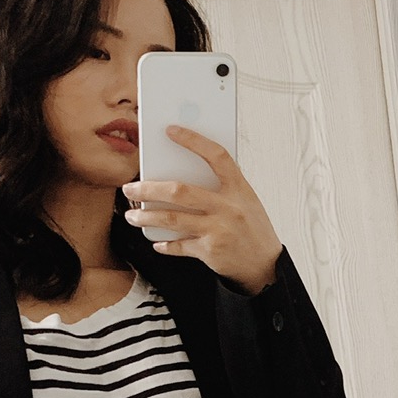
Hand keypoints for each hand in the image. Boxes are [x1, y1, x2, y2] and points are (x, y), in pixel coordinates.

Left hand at [121, 126, 282, 293]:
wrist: (266, 266)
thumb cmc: (253, 229)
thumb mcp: (246, 201)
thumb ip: (221, 187)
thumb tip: (182, 173)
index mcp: (239, 190)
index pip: (217, 156)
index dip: (194, 140)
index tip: (171, 131)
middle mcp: (228, 208)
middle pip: (180, 191)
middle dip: (149, 188)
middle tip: (131, 187)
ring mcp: (218, 230)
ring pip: (171, 219)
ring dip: (146, 216)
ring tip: (133, 215)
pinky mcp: (210, 251)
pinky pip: (178, 245)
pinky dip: (164, 244)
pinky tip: (157, 241)